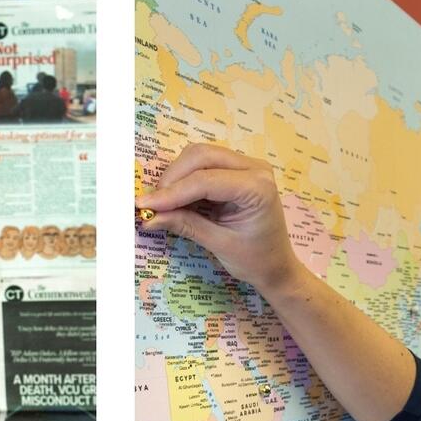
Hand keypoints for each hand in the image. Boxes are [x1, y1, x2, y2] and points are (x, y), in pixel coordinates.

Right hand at [139, 142, 305, 295]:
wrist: (276, 264)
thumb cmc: (255, 259)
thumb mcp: (219, 244)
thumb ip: (185, 225)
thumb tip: (150, 218)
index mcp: (257, 187)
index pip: (205, 181)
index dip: (171, 193)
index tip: (144, 206)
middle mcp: (254, 168)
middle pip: (201, 156)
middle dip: (172, 178)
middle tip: (151, 205)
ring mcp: (246, 165)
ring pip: (200, 155)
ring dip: (176, 176)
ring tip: (162, 204)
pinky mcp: (236, 170)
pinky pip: (204, 165)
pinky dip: (184, 179)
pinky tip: (175, 199)